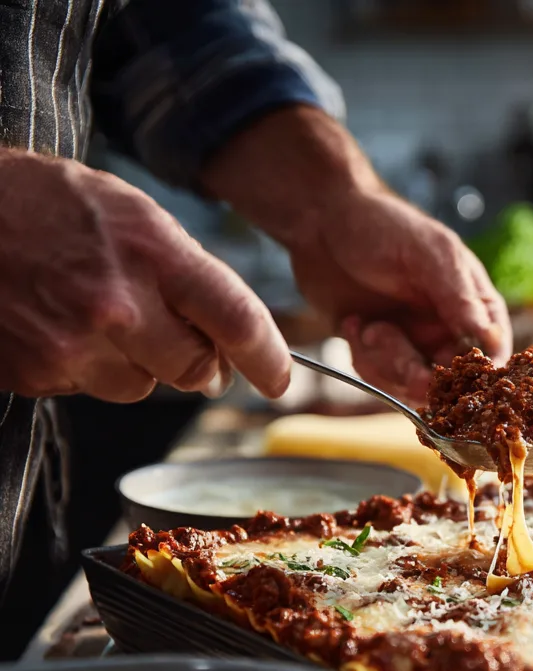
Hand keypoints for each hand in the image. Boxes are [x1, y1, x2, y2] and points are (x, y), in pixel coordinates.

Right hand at [0, 149, 290, 401]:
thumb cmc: (44, 204)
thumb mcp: (130, 213)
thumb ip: (187, 275)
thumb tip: (230, 341)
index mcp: (150, 251)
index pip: (236, 320)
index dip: (268, 358)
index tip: (280, 379)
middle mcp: (116, 303)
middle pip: (196, 370)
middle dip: (200, 363)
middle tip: (182, 339)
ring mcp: (72, 343)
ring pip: (144, 387)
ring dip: (138, 364)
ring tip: (98, 315)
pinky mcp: (37, 371)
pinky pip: (92, 389)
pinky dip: (88, 367)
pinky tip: (61, 325)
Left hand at [291, 186, 511, 400]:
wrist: (319, 220)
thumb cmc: (381, 225)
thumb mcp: (428, 254)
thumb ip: (459, 297)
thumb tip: (490, 337)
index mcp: (471, 302)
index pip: (492, 348)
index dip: (481, 372)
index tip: (463, 382)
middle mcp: (446, 327)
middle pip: (450, 379)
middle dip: (422, 375)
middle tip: (403, 364)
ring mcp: (413, 342)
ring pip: (411, 385)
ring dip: (386, 362)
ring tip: (368, 328)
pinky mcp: (379, 351)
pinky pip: (380, 380)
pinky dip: (363, 359)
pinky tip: (352, 326)